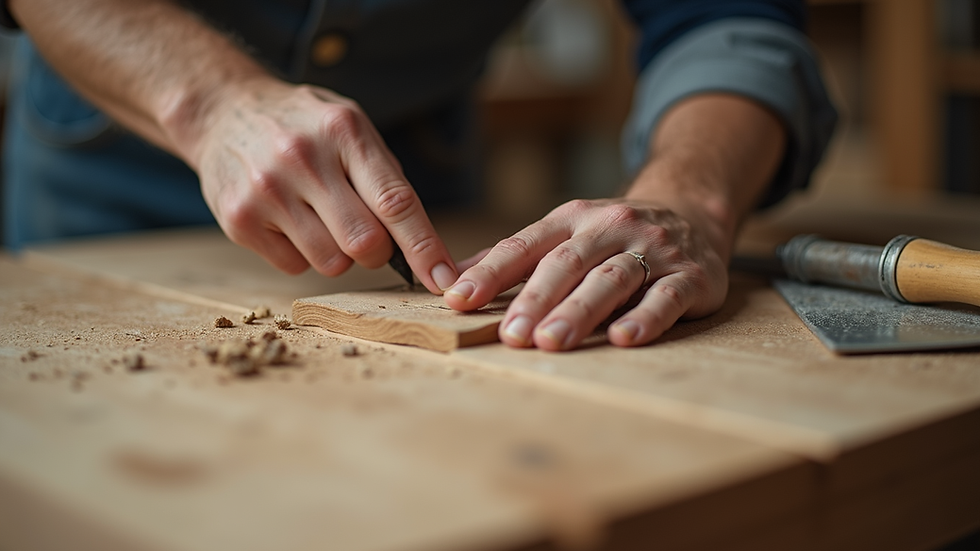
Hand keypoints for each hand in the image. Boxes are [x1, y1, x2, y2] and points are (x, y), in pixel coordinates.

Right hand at [191, 78, 458, 291]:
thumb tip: (422, 244)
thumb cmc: (305, 127)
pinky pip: (294, 267)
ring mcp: (267, 190)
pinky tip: (290, 221)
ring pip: (331, 263)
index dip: (424, 247)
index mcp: (344, 131)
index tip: (444, 279)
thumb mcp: (350, 126)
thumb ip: (385, 177)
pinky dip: (303, 255)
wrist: (225, 111)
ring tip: (321, 218)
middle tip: (368, 235)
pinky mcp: (239, 220)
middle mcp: (303, 159)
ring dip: (339, 254)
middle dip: (378, 252)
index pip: (395, 201)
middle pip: (365, 242)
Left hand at [443, 198, 728, 349]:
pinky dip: (646, 318)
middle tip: (509, 335)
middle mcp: (610, 228)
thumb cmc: (616, 235)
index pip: (525, 245)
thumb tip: (455, 279)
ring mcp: (652, 249)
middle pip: (566, 263)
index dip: (491, 273)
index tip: (458, 301)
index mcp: (573, 219)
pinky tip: (624, 338)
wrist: (696, 209)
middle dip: (534, 299)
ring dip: (578, 311)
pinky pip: (667, 297)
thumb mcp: (567, 232)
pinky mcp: (690, 276)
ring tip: (549, 342)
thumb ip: (517, 257)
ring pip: (611, 279)